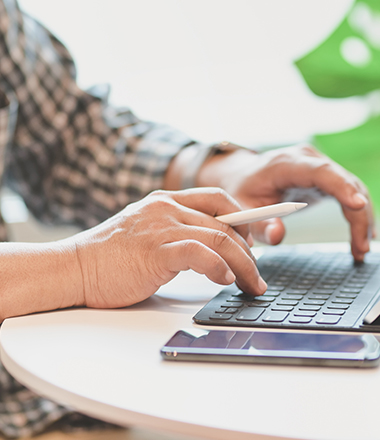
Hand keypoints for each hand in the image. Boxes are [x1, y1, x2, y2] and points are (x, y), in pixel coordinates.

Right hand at [73, 188, 266, 308]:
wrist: (74, 268)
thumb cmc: (110, 258)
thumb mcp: (147, 234)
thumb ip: (176, 232)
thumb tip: (211, 248)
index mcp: (165, 202)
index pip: (218, 199)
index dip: (244, 218)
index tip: (256, 241)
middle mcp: (166, 208)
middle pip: (226, 222)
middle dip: (249, 251)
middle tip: (256, 274)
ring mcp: (160, 227)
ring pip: (219, 237)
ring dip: (243, 265)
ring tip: (251, 285)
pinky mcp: (155, 250)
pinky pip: (198, 253)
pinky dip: (218, 267)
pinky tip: (225, 280)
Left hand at [198, 144, 374, 260]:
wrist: (242, 176)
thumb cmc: (241, 190)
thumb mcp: (241, 209)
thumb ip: (257, 224)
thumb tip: (278, 236)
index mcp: (285, 164)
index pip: (320, 171)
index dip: (341, 186)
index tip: (358, 204)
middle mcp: (306, 160)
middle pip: (344, 181)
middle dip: (357, 214)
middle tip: (360, 248)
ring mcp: (318, 166)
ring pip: (352, 187)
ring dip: (361, 217)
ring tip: (360, 249)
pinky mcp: (324, 177)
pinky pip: (348, 192)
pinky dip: (356, 214)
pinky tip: (360, 236)